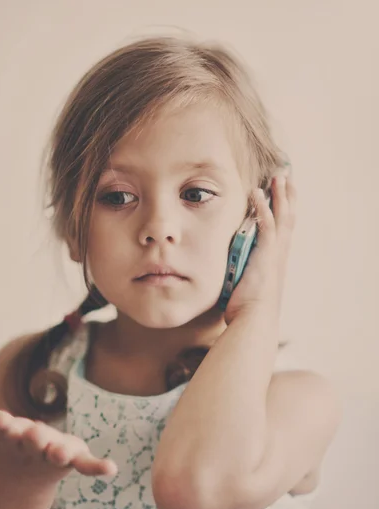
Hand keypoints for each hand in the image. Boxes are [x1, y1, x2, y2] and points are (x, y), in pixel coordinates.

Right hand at [0, 363, 117, 486]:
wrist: (24, 477)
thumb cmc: (6, 441)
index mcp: (11, 438)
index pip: (6, 431)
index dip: (4, 426)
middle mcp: (33, 449)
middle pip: (32, 443)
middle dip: (32, 439)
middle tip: (32, 434)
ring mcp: (54, 455)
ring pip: (57, 455)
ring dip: (59, 453)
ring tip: (60, 452)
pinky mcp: (73, 459)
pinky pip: (86, 464)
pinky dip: (98, 467)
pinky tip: (111, 468)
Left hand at [224, 167, 296, 324]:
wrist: (253, 323)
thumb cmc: (247, 313)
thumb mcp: (246, 289)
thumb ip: (241, 275)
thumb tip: (228, 273)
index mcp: (276, 261)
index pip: (284, 229)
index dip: (284, 210)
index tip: (283, 194)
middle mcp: (280, 255)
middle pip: (288, 218)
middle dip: (287, 196)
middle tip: (285, 176)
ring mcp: (274, 254)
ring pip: (282, 217)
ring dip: (279, 195)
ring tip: (277, 177)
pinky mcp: (265, 255)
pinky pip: (266, 225)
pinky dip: (263, 208)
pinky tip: (256, 193)